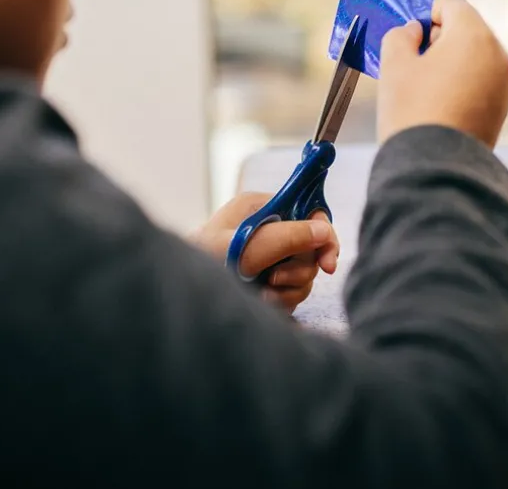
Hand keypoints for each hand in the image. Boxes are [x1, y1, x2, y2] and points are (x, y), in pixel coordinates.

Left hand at [191, 192, 339, 313]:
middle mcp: (268, 228)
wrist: (179, 298)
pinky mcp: (268, 280)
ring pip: (305, 273)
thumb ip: (285, 237)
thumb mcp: (245, 248)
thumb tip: (323, 231)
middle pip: (312, 247)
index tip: (328, 263)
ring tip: (263, 292)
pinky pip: (293, 291)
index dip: (324, 235)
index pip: (309, 212)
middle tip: (276, 280)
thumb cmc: (201, 264)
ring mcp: (269, 255)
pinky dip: (282, 299)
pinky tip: (261, 300)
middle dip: (299, 269)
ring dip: (289, 288)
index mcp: (261, 207)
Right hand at [378, 0, 507, 147]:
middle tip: (413, 61)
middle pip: (467, 31)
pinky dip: (461, 86)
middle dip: (440, 40)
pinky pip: (480, 84)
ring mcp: (502, 84)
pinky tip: (438, 106)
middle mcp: (497, 56)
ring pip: (474, 59)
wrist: (435, 166)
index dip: (428, 14)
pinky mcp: (501, 110)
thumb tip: (414, 32)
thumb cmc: (413, 111)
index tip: (411, 34)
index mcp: (474, 37)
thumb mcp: (394, 64)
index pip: (453, 6)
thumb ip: (401, 36)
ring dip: (450, 64)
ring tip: (423, 88)